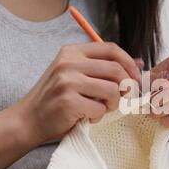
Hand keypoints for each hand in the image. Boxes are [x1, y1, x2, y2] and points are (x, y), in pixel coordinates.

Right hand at [13, 42, 140, 145]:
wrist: (28, 120)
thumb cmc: (57, 98)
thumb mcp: (76, 75)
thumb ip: (104, 68)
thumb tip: (139, 63)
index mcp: (72, 52)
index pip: (112, 49)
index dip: (129, 64)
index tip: (136, 78)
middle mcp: (69, 63)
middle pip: (116, 69)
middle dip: (126, 87)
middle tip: (122, 99)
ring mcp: (67, 81)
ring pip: (112, 90)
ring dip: (113, 104)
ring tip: (101, 109)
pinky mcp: (68, 102)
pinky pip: (100, 109)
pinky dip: (98, 117)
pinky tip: (86, 117)